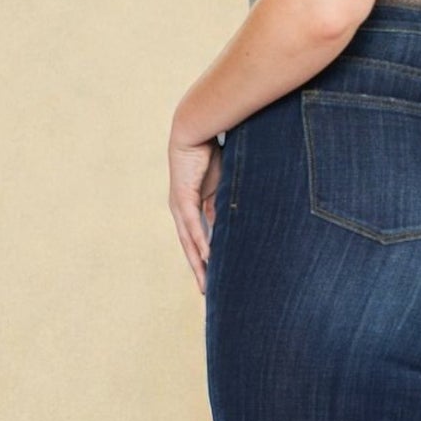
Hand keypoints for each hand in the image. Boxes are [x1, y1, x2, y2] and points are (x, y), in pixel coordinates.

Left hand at [169, 128, 221, 294]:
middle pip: (191, 247)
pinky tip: (208, 259)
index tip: (215, 276)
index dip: (206, 258)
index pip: (199, 239)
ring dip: (198, 264)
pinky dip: (200, 243)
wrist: (195, 128)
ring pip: (189, 242)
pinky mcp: (183, 198)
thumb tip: (240, 218)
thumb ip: (227, 202)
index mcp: (192, 206)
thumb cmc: (211, 150)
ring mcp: (180, 205)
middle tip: (208, 292)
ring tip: (207, 284)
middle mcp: (182, 210)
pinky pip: (193, 225)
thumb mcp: (224, 182)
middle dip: (200, 270)